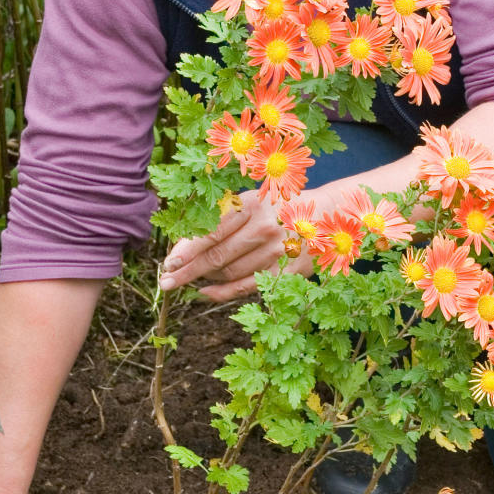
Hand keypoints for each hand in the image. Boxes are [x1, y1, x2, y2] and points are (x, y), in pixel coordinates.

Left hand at [160, 189, 313, 301]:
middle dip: (187, 271)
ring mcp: (277, 252)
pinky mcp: (287, 272)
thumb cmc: (277, 207)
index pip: (212, 231)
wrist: (327, 215)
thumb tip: (183, 248)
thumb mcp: (251, 201)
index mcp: (252, 204)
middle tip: (166, 281)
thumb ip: (221, 219)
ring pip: (230, 273)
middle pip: (217, 256)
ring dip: (206, 277)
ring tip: (192, 277)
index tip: (168, 262)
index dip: (187, 250)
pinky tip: (206, 291)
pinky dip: (223, 292)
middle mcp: (264, 228)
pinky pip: (247, 286)